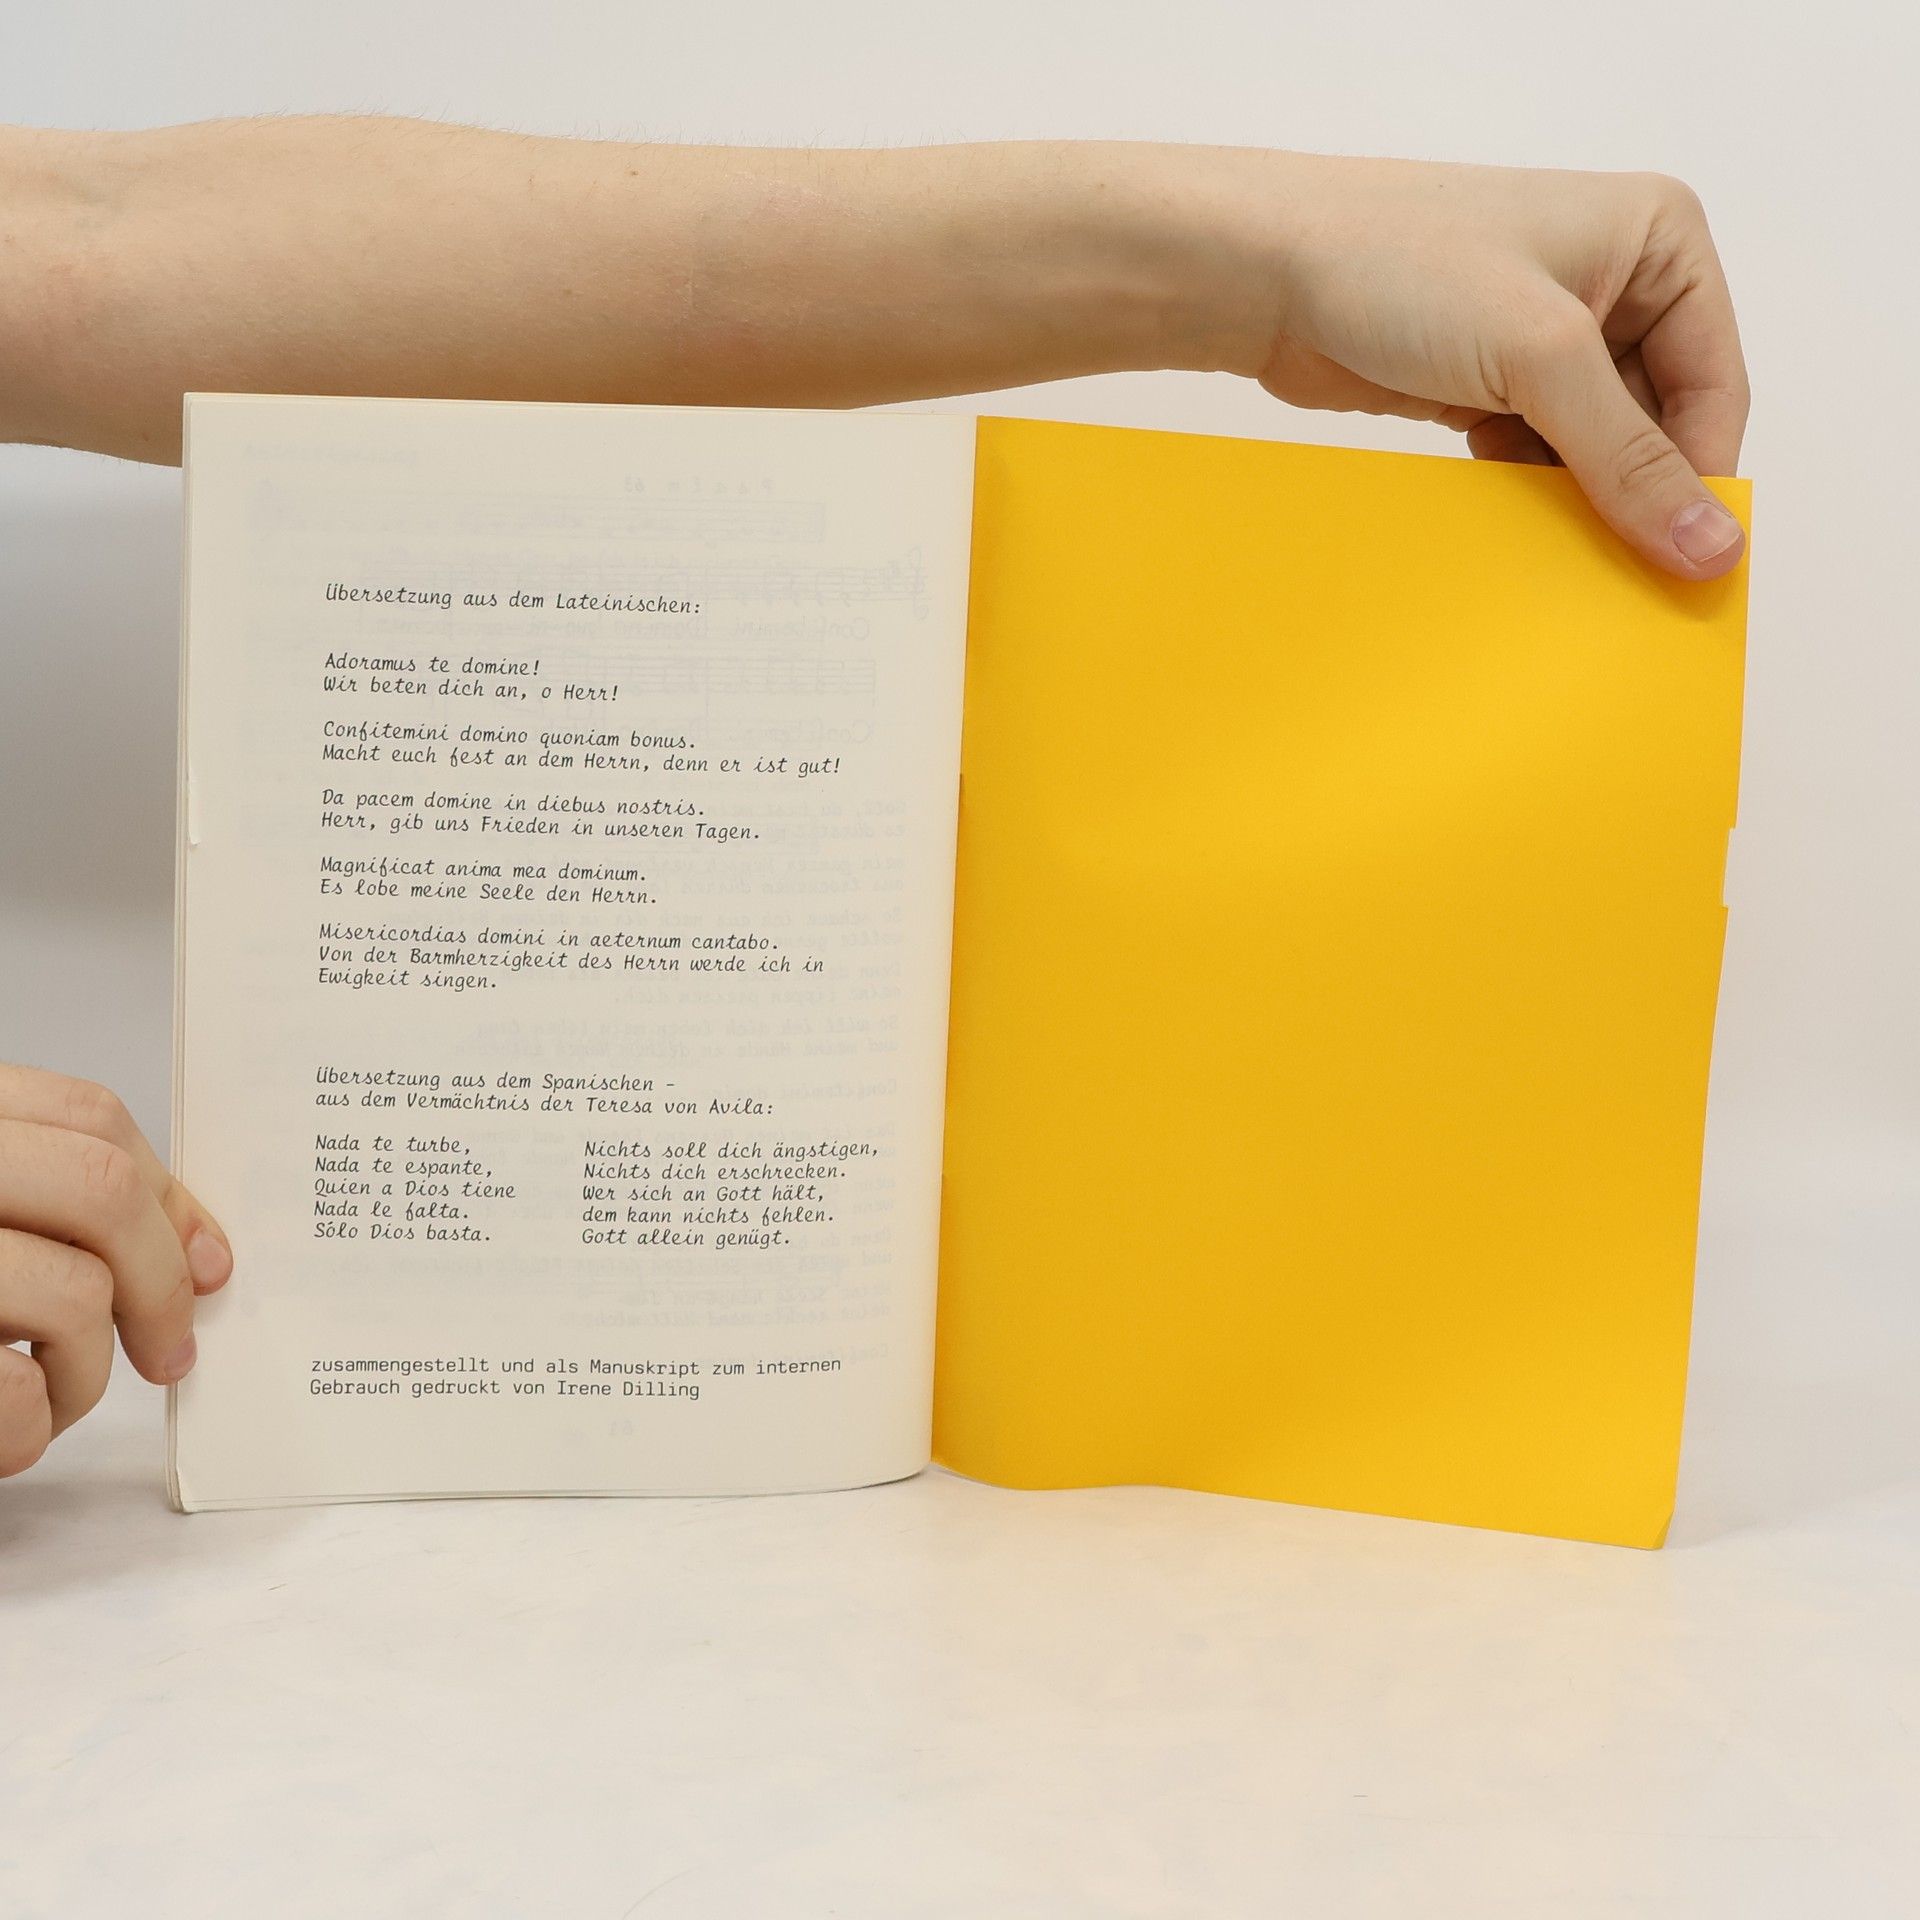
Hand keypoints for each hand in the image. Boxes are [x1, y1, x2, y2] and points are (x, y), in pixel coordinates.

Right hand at [0, 1064, 231, 1476]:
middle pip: (100, 1187)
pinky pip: (13, 1386)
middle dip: (159, 1279)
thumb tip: (203, 1254)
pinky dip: (28, 1428)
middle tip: (170, 1350)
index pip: (86, 1114)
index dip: (165, 1190)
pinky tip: (4, 1432)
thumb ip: (51, 1205)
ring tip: (48, 1399)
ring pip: (70, 1293)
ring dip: (85, 1372)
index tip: (204, 1261)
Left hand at [1199, 153, 1749, 578]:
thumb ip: (1626, 457)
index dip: (1701, 478)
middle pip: (1658, 422)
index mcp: (1659, 240)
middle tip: (1621, 578)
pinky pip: (1536, 457)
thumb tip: (1710, 544)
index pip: (1714, 385)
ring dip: (1576, 502)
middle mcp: (1613, 282)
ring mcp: (1546, 337)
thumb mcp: (1538, 357)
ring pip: (1594, 448)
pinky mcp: (1487, 382)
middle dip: (1635, 494)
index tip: (1689, 570)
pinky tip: (1507, 526)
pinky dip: (1527, 494)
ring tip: (1558, 555)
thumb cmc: (1399, 267)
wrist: (1265, 275)